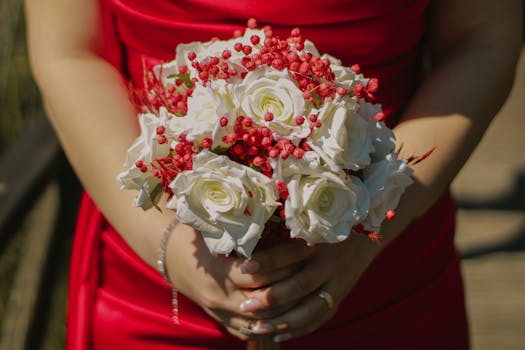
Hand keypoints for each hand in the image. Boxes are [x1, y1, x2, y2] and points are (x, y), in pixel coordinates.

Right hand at [165, 223, 315, 339]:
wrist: (170, 257)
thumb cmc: (195, 236)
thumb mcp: (212, 228)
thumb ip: (236, 223)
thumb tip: (268, 200)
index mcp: (218, 272)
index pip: (260, 272)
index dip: (286, 260)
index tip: (308, 246)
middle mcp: (221, 298)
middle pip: (266, 299)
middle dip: (293, 284)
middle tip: (315, 268)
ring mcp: (222, 314)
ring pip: (262, 320)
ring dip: (287, 308)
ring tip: (310, 291)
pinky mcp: (223, 322)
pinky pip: (251, 331)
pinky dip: (271, 325)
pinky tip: (291, 314)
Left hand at [237, 232, 380, 341]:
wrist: (367, 237)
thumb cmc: (327, 227)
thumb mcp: (310, 226)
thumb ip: (286, 238)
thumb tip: (249, 250)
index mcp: (320, 241)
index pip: (290, 254)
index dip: (267, 261)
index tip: (243, 269)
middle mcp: (331, 263)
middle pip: (300, 285)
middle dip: (271, 298)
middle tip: (245, 306)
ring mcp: (338, 283)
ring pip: (311, 309)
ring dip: (283, 321)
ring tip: (258, 327)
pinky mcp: (341, 297)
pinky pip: (320, 318)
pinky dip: (300, 329)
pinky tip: (278, 336)